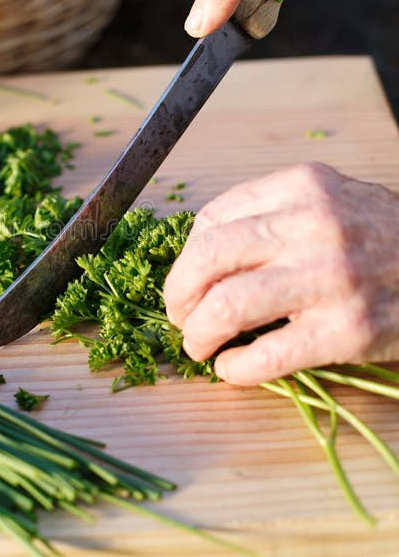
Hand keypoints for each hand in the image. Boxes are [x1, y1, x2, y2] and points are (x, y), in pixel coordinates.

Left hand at [163, 163, 398, 384]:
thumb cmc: (384, 238)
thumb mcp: (332, 199)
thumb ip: (274, 213)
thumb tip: (203, 250)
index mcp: (303, 187)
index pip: (213, 219)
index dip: (186, 257)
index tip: (187, 280)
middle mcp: (313, 225)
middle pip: (208, 258)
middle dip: (178, 294)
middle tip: (178, 316)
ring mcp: (330, 278)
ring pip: (227, 306)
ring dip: (199, 334)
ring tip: (200, 345)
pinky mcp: (347, 330)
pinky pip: (266, 355)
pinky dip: (235, 369)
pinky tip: (232, 369)